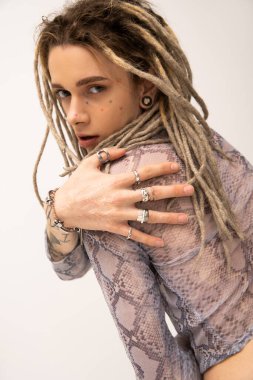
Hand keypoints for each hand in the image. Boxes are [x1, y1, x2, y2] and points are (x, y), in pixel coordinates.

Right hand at [54, 147, 193, 247]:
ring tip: (186, 219)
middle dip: (174, 191)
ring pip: (149, 216)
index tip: (177, 166)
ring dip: (169, 218)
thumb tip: (126, 149)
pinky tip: (162, 243)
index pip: (144, 172)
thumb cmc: (76, 185)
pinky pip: (135, 235)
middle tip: (191, 190)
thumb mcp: (88, 164)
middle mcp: (121, 197)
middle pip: (153, 193)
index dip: (162, 168)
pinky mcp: (115, 227)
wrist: (63, 209)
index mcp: (116, 180)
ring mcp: (119, 214)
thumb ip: (107, 153)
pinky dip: (148, 240)